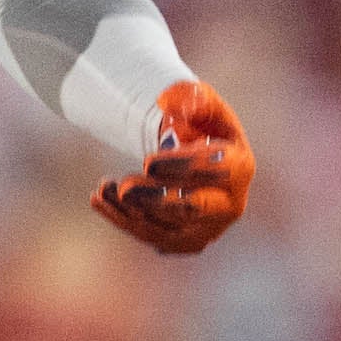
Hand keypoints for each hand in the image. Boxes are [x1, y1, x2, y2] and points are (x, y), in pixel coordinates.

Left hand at [92, 80, 254, 254]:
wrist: (201, 157)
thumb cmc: (202, 125)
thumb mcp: (202, 102)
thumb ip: (190, 98)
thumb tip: (167, 104)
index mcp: (240, 167)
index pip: (215, 171)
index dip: (181, 167)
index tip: (147, 162)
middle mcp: (230, 205)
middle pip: (193, 208)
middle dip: (157, 200)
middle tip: (124, 187)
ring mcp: (208, 229)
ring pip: (167, 227)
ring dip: (131, 210)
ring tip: (103, 188)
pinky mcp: (185, 242)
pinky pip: (152, 236)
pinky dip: (124, 220)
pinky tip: (100, 200)